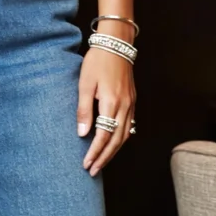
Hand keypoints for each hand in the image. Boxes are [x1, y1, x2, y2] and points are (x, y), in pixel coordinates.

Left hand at [76, 47, 135, 175]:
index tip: (86, 164)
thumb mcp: (85, 84)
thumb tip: (82, 133)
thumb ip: (84, 110)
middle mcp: (125, 106)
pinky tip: (113, 145)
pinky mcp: (132, 101)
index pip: (103, 136)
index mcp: (112, 103)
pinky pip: (129, 126)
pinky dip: (120, 140)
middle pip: (116, 141)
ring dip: (113, 152)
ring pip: (124, 136)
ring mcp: (131, 104)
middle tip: (93, 171)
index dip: (95, 152)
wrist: (116, 44)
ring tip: (102, 162)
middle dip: (104, 158)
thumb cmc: (97, 61)